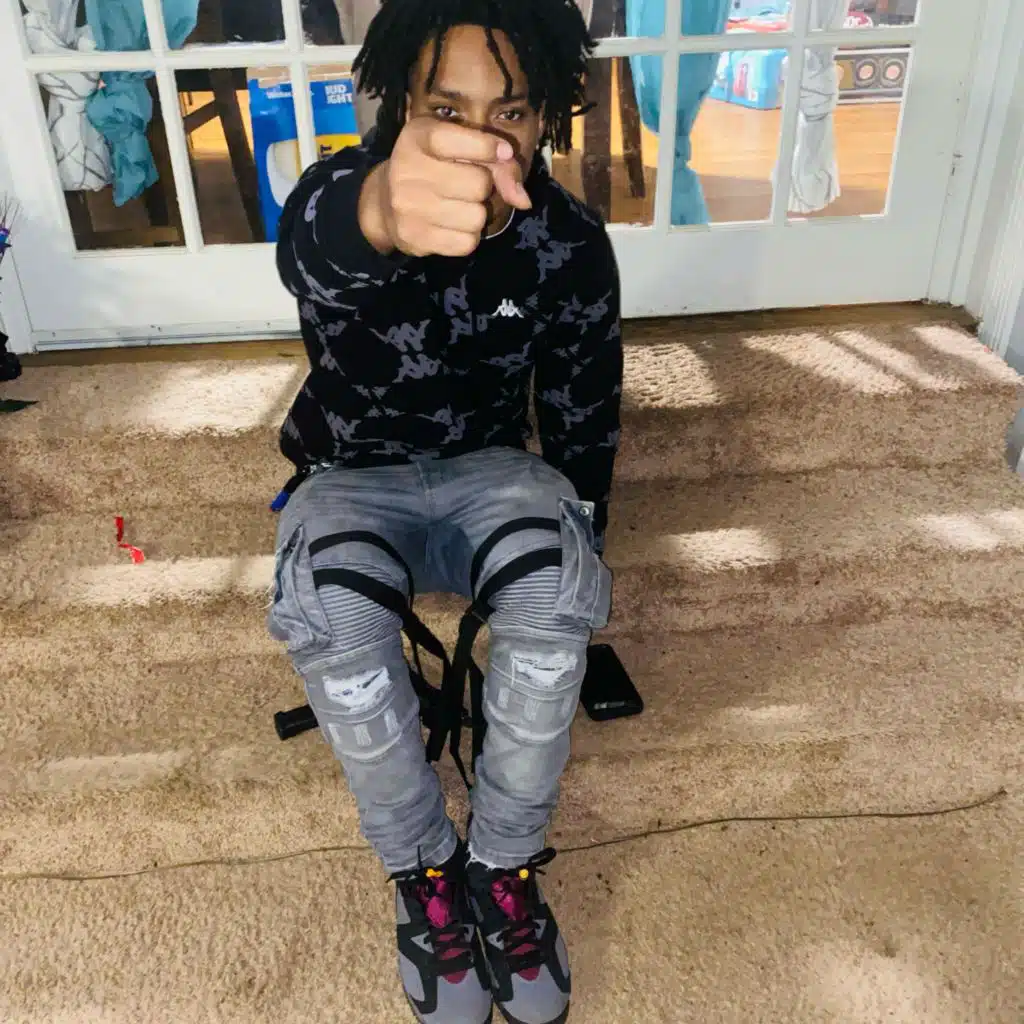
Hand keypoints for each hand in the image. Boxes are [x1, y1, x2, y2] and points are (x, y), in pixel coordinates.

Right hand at [360, 118, 531, 258]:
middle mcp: (407, 169)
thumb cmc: (433, 170)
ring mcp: (407, 206)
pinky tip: (450, 226)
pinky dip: (467, 237)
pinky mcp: (414, 238)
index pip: (467, 141)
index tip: (500, 152)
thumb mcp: (460, 151)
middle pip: (479, 184)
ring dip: (476, 215)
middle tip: (464, 185)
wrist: (384, 204)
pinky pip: (467, 243)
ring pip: (477, 217)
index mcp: (418, 136)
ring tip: (456, 206)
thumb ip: (499, 166)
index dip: (490, 149)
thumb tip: (523, 201)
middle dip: (482, 187)